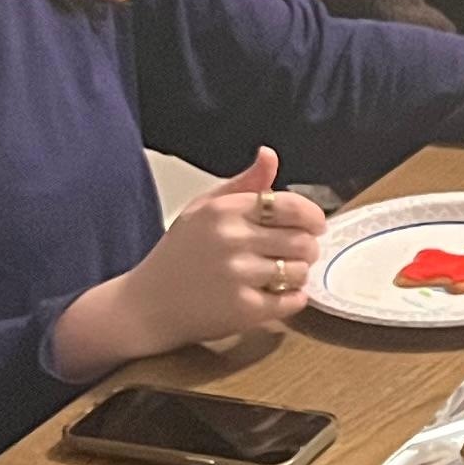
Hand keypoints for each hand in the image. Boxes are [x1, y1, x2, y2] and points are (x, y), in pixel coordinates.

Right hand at [49, 147, 323, 375]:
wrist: (147, 305)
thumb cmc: (178, 255)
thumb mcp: (202, 209)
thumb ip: (243, 184)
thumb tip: (270, 155)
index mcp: (224, 210)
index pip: (292, 206)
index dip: (313, 216)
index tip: (316, 225)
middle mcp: (232, 240)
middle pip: (303, 241)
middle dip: (307, 248)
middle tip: (297, 253)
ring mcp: (238, 275)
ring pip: (301, 271)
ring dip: (298, 275)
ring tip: (280, 275)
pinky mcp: (244, 309)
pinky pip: (293, 301)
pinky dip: (292, 299)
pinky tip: (275, 295)